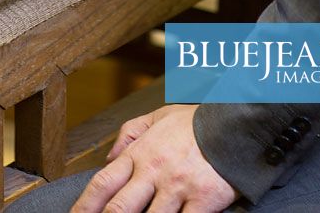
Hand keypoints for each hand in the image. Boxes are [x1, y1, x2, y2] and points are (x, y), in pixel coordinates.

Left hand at [71, 104, 237, 212]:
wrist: (235, 120)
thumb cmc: (196, 121)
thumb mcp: (158, 116)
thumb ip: (130, 133)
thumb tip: (108, 158)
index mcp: (141, 152)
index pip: (103, 183)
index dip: (84, 207)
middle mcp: (155, 171)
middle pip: (119, 209)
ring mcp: (178, 187)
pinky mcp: (203, 200)